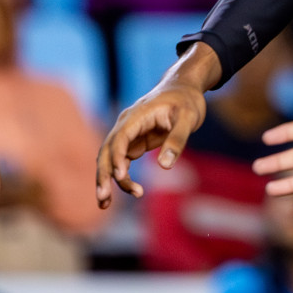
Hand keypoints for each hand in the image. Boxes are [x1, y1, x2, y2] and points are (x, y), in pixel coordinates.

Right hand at [95, 42, 219, 206]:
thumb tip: (165, 166)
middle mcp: (126, 124)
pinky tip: (121, 193)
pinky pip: (120, 161)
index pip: (120, 137)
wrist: (183, 88)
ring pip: (110, 158)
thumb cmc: (187, 101)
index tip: (120, 175)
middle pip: (107, 150)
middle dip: (103, 174)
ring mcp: (127, 134)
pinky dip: (118, 177)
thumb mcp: (189, 118)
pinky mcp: (133, 142)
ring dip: (106, 179)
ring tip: (105, 204)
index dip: (117, 157)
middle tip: (104, 198)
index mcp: (138, 115)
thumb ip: (177, 140)